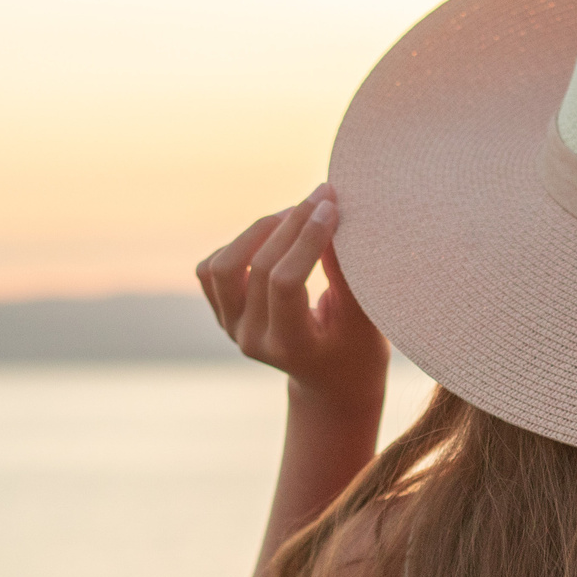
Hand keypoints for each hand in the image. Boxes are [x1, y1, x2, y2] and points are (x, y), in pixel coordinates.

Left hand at [196, 183, 388, 409]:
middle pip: (257, 267)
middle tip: (322, 196)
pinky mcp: (222, 312)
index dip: (308, 239)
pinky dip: (241, 243)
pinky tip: (275, 235)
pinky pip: (213, 267)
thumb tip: (328, 214)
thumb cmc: (358, 349)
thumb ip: (346, 273)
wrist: (331, 381)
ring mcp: (231, 327)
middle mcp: (252, 339)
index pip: (286, 283)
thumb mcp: (364, 317)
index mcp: (291, 347)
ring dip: (259, 231)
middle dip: (292, 223)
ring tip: (294, 214)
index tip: (333, 207)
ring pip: (223, 265)